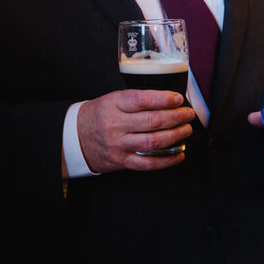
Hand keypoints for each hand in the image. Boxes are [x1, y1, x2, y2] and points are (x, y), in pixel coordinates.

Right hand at [77, 89, 195, 172]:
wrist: (75, 137)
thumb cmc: (99, 115)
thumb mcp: (111, 99)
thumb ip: (136, 99)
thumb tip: (168, 99)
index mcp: (113, 104)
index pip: (142, 100)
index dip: (164, 99)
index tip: (178, 99)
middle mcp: (116, 125)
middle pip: (152, 121)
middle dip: (176, 117)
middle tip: (188, 114)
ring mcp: (118, 145)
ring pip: (153, 142)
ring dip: (175, 136)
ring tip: (186, 129)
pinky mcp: (122, 161)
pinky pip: (148, 164)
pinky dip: (167, 160)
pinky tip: (179, 154)